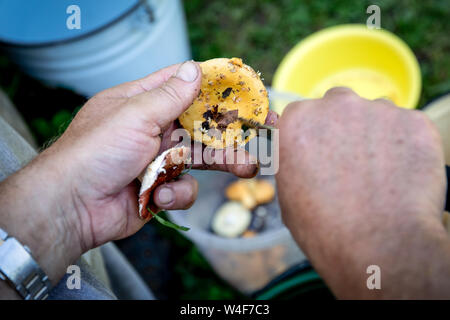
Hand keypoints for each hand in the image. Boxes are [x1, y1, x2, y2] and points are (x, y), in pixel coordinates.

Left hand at [0, 61, 275, 287]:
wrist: (72, 207)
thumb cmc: (95, 152)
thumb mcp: (134, 115)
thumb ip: (169, 95)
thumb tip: (193, 69)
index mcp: (140, 104)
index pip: (180, 86)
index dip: (209, 85)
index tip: (238, 87)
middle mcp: (150, 130)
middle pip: (198, 125)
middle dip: (227, 130)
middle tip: (259, 131)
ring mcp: (156, 161)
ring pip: (198, 159)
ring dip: (220, 163)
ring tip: (248, 168)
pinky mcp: (159, 189)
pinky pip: (183, 188)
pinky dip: (176, 193)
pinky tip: (162, 195)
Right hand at [276, 87, 449, 298]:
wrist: (379, 246)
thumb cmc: (326, 229)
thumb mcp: (288, 196)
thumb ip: (294, 163)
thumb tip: (306, 158)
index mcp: (297, 121)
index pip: (301, 115)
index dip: (311, 137)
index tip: (319, 154)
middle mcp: (335, 105)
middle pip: (337, 105)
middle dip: (341, 127)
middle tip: (349, 162)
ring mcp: (378, 110)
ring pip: (375, 115)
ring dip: (374, 135)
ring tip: (380, 174)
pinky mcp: (415, 122)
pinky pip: (407, 128)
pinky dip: (406, 146)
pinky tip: (402, 176)